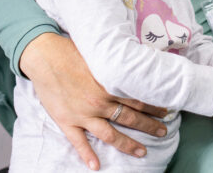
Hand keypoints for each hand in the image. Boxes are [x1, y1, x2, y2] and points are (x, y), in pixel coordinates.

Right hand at [20, 33, 168, 169]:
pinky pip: (79, 142)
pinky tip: (96, 166)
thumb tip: (134, 64)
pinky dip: (87, 155)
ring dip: (128, 144)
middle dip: (149, 126)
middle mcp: (100, 102)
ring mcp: (84, 114)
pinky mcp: (67, 121)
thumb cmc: (71, 51)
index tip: (167, 110)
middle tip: (163, 132)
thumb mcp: (100, 54)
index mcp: (109, 84)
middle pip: (130, 118)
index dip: (154, 106)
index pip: (139, 98)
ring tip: (142, 152)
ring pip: (111, 135)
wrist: (44, 56)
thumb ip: (116, 65)